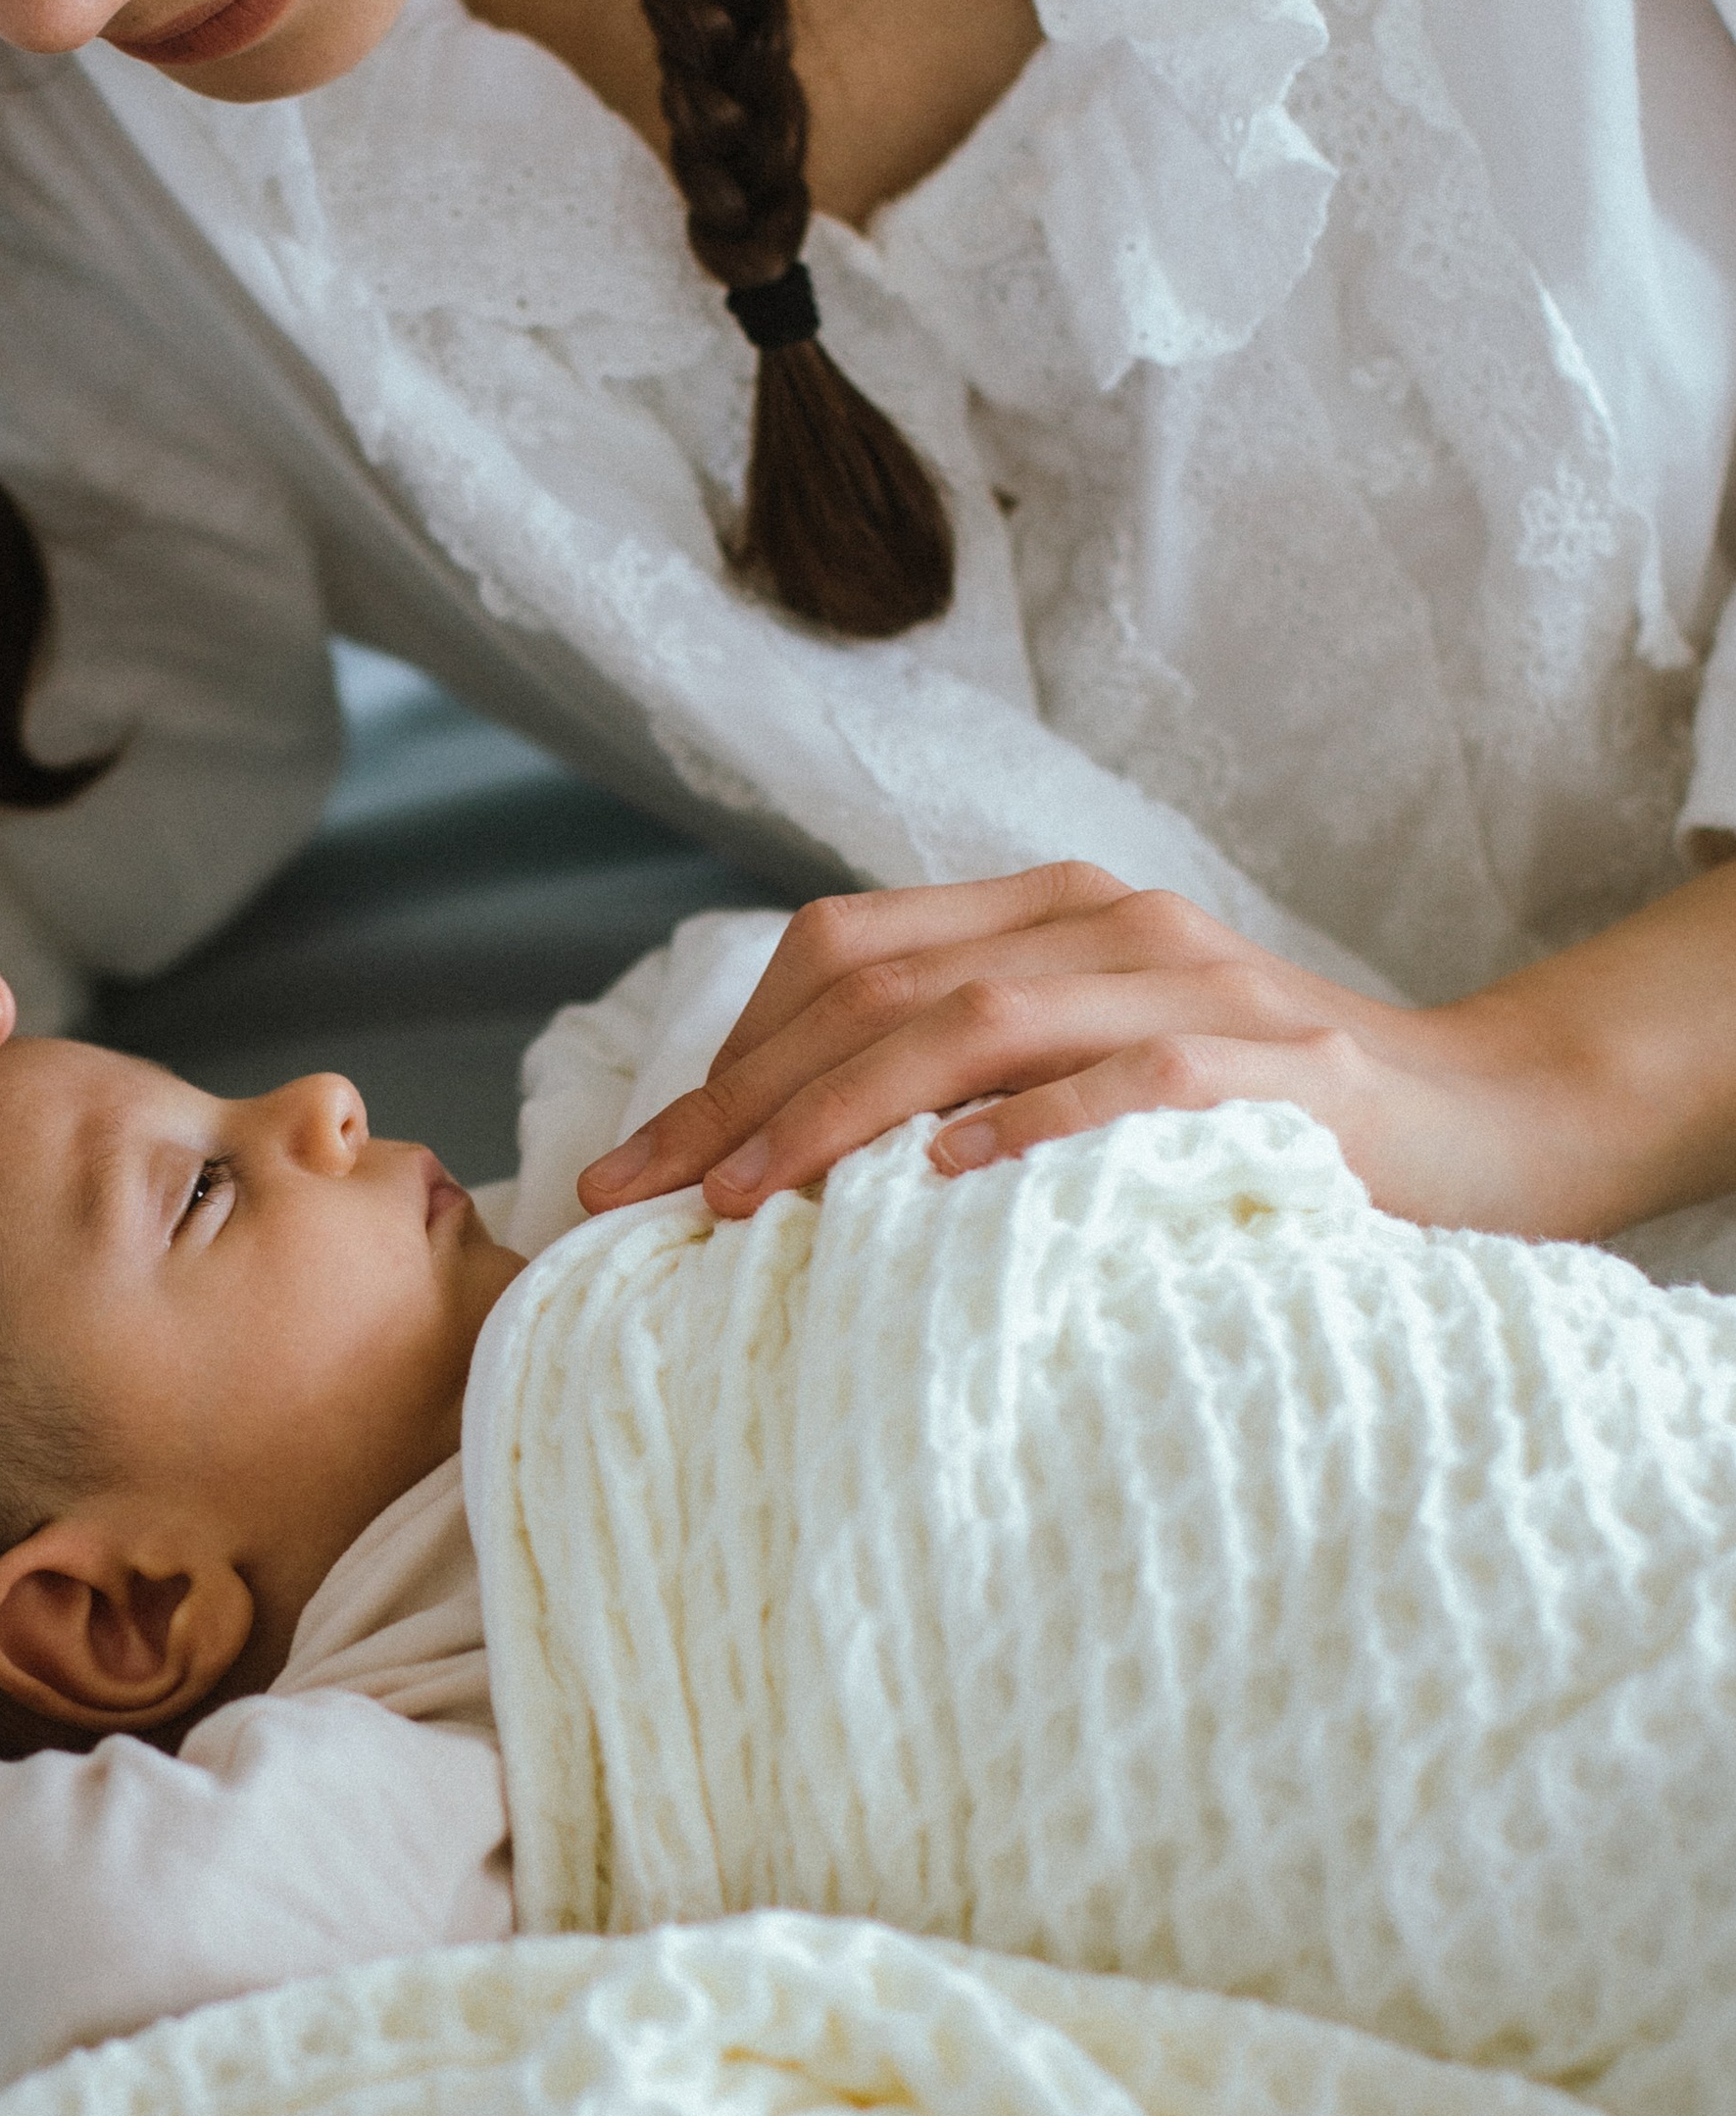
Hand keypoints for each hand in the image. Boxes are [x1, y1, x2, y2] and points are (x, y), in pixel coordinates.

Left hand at [574, 862, 1644, 1239]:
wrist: (1485, 1121)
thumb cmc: (1260, 1120)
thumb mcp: (1094, 1072)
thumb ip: (966, 1083)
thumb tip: (773, 1168)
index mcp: (1051, 914)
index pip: (844, 954)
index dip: (726, 1056)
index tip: (631, 1168)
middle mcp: (1108, 924)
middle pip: (880, 986)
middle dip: (744, 1095)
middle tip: (646, 1200)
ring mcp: (1195, 985)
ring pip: (975, 1021)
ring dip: (840, 1114)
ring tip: (748, 1201)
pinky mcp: (1274, 1066)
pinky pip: (1126, 1077)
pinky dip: (1025, 1125)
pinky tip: (937, 1184)